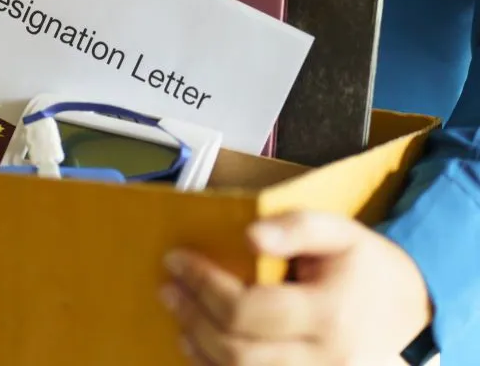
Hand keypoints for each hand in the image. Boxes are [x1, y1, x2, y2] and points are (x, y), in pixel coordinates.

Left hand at [161, 211, 431, 364]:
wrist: (410, 312)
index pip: (247, 309)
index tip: (176, 260)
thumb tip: (250, 235)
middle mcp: (325, 360)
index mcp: (329, 316)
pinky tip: (201, 348)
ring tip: (179, 318)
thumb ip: (297, 227)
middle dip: (194, 317)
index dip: (204, 285)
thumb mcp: (341, 232)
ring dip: (201, 349)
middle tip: (168, 289)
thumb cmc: (367, 268)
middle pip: (238, 351)